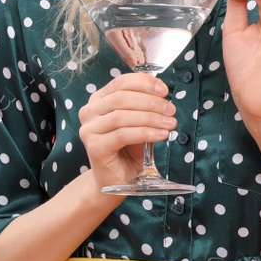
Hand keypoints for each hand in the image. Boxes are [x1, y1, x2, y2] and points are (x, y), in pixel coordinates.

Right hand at [76, 71, 177, 190]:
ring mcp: (89, 129)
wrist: (116, 178)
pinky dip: (145, 133)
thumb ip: (145, 108)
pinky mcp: (95, 146)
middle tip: (171, 110)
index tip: (164, 90)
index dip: (144, 83)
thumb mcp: (139, 123)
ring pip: (122, 115)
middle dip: (151, 102)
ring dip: (151, 118)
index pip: (121, 82)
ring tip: (170, 123)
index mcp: (99, 100)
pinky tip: (161, 135)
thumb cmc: (128, 149)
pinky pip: (123, 134)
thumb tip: (163, 95)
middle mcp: (90, 112)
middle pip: (122, 97)